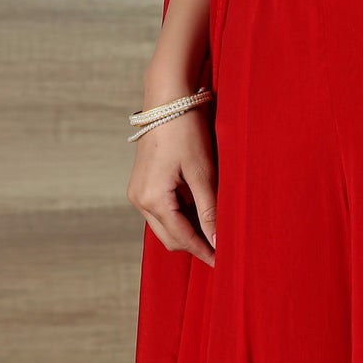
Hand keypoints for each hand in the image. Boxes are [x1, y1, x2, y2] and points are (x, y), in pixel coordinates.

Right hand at [128, 106, 217, 264]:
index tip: (225, 262)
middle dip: (195, 246)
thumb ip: (209, 210)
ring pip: (164, 227)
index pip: (181, 238)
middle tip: (223, 250)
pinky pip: (161, 212)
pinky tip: (201, 211)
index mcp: (152, 199)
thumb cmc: (186, 131)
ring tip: (215, 229)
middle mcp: (139, 200)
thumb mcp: (202, 172)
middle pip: (170, 238)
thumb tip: (218, 241)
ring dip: (188, 231)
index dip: (204, 251)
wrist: (168, 100)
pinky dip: (180, 217)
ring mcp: (137, 192)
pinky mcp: (141, 184)